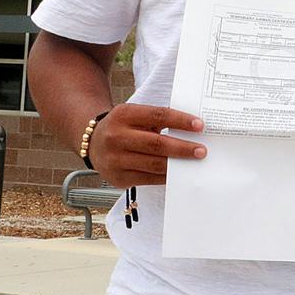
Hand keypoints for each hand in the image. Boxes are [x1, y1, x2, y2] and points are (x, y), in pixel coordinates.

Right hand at [87, 104, 205, 187]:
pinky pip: (148, 179)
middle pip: (156, 143)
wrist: (92, 142)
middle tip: (202, 150)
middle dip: (182, 148)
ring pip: (153, 164)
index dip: (180, 120)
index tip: (200, 125)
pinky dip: (166, 177)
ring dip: (177, 165)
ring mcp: (115, 160)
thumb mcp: (135, 115)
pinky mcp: (118, 178)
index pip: (158, 115)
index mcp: (123, 115)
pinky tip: (178, 173)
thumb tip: (191, 130)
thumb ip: (157, 120)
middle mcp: (116, 137)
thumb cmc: (123, 127)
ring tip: (194, 163)